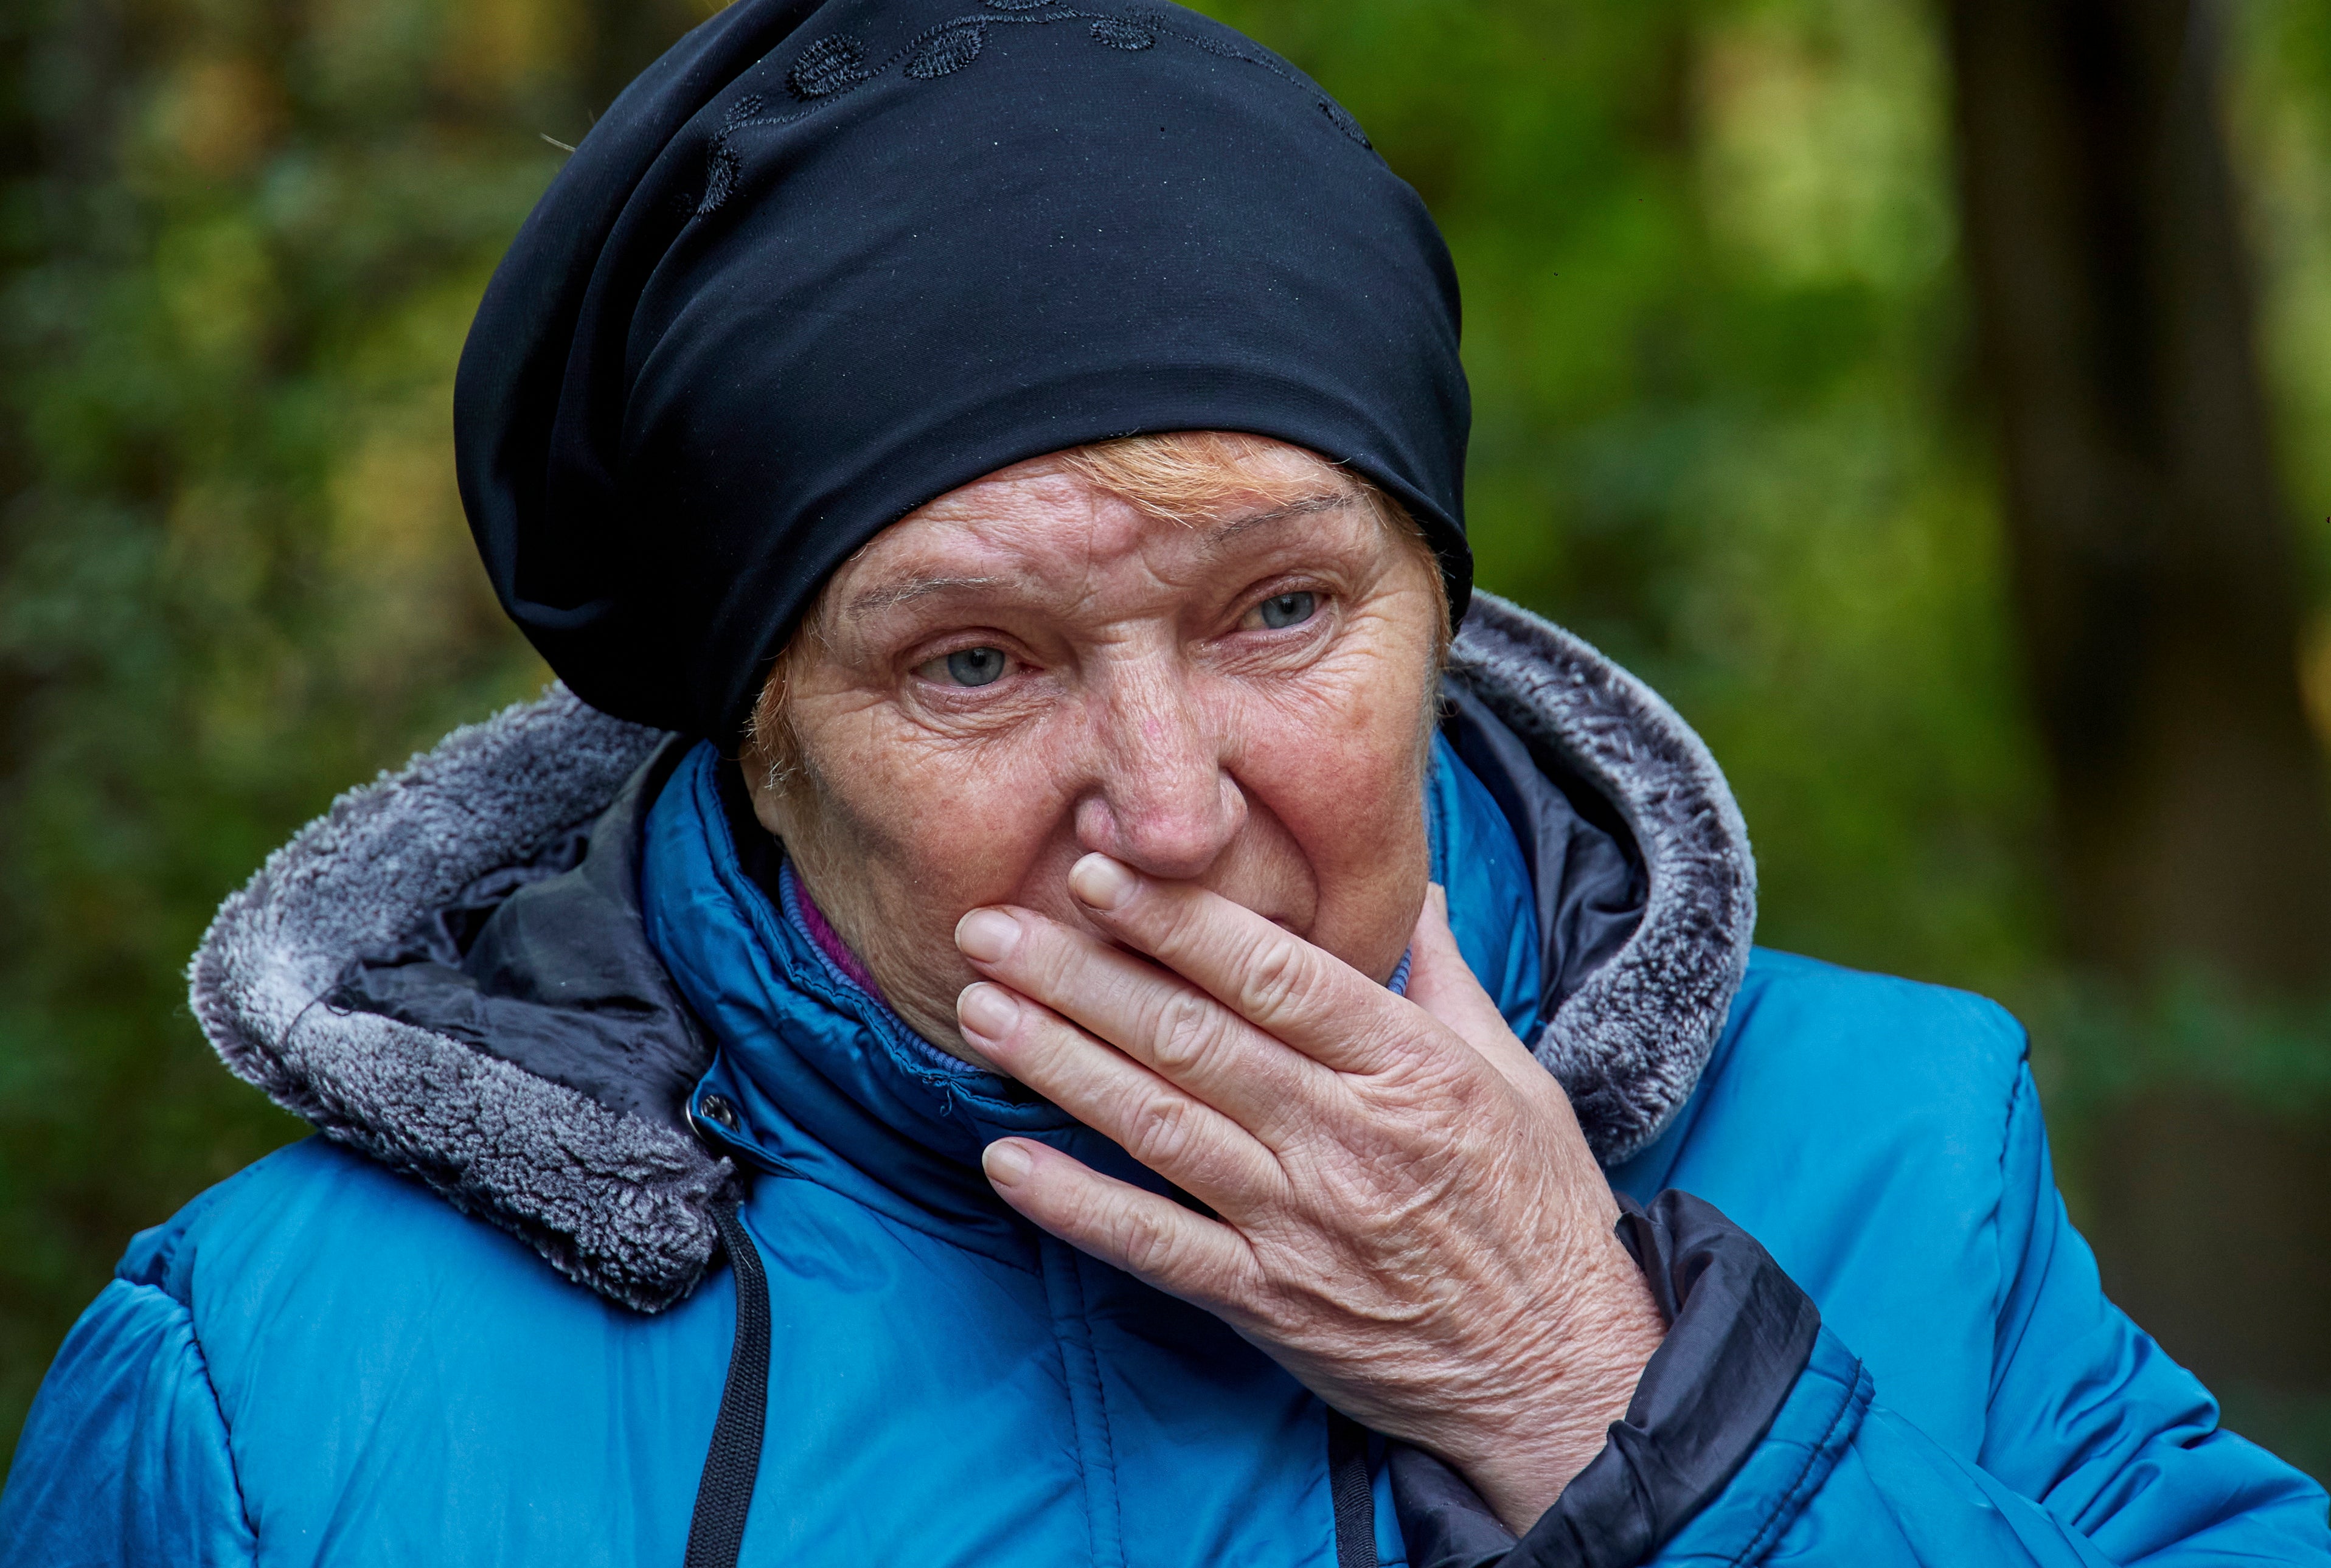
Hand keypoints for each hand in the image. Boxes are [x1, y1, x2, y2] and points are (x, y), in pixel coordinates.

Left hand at [951, 854, 1666, 1530]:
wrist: (1565, 1373)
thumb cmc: (1540, 1214)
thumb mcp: (1517, 1077)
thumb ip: (1447, 978)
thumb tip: (1417, 886)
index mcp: (1411, 1067)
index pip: (1272, 972)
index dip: (1174, 917)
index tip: (1092, 870)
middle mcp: (1348, 1137)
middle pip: (1192, 1037)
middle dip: (1079, 974)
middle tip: (989, 925)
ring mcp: (1301, 1224)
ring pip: (1159, 1125)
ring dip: (1057, 1064)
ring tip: (978, 1010)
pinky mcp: (1270, 1301)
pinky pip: (1155, 1246)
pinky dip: (1075, 1205)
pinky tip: (1004, 1161)